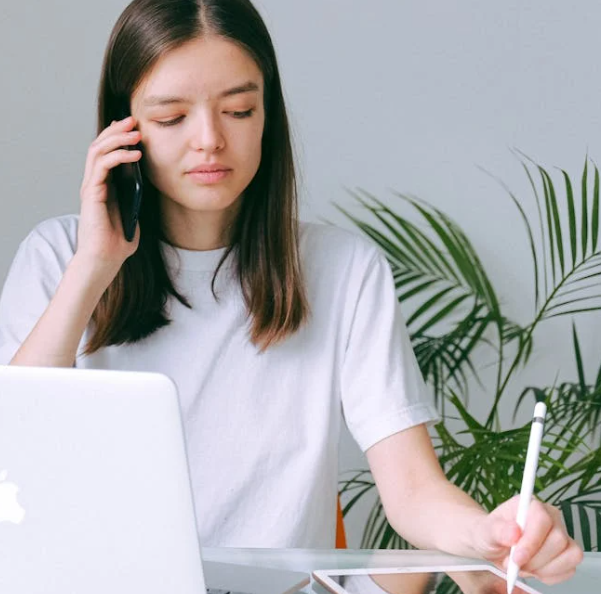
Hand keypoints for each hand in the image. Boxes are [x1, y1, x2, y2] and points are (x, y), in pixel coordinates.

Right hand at [78, 116, 142, 270]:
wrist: (105, 259)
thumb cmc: (119, 241)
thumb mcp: (135, 212)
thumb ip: (138, 196)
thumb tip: (153, 180)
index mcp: (104, 185)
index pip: (106, 152)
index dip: (118, 137)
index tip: (135, 127)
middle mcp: (95, 182)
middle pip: (100, 145)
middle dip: (116, 130)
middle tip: (133, 120)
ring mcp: (91, 186)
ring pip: (98, 151)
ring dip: (117, 138)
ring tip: (135, 132)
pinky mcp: (91, 193)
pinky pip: (102, 166)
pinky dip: (118, 156)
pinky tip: (135, 154)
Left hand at [472, 496, 582, 584]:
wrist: (494, 546)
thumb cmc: (491, 533)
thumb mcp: (486, 531)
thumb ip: (498, 530)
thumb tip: (514, 532)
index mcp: (530, 505)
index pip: (542, 519)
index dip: (532, 542)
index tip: (517, 557)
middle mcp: (550, 517)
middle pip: (558, 540)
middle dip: (535, 559)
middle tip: (514, 563)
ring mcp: (562, 535)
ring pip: (569, 556)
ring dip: (543, 569)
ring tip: (522, 566)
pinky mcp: (567, 554)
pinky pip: (570, 569)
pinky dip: (550, 576)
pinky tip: (534, 571)